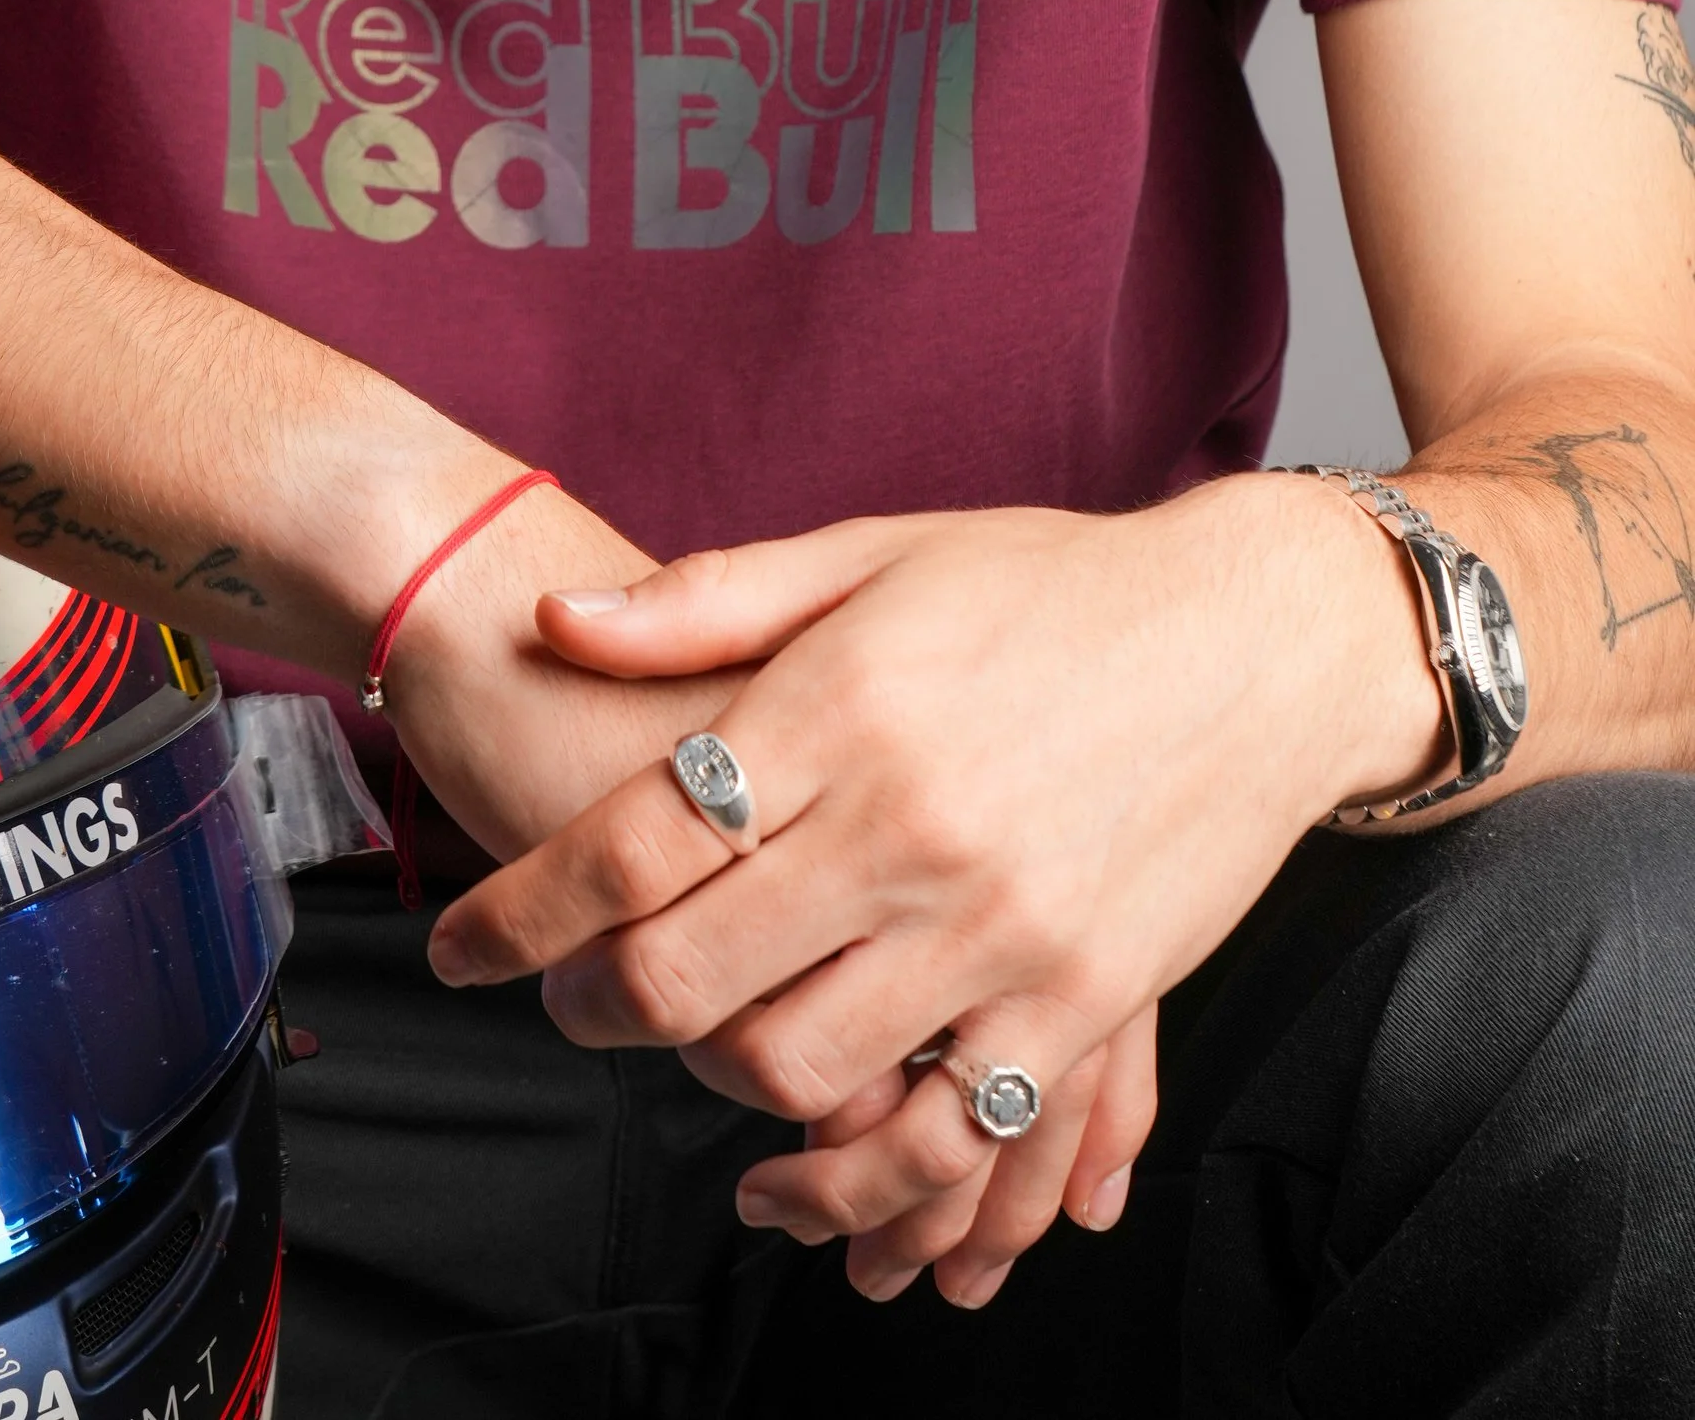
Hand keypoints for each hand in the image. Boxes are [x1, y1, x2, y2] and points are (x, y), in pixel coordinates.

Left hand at [427, 487, 1439, 1296]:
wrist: (1259, 642)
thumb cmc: (1055, 585)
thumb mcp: (875, 553)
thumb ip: (710, 600)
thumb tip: (559, 618)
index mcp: (845, 707)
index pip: (634, 840)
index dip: (523, 913)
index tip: (467, 947)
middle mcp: (912, 827)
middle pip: (689, 972)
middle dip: (588, 1006)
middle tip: (560, 999)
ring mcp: (999, 928)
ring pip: (796, 1069)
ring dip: (702, 1089)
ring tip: (674, 1057)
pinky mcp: (1080, 1003)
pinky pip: (940, 1133)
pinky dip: (850, 1174)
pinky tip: (796, 1165)